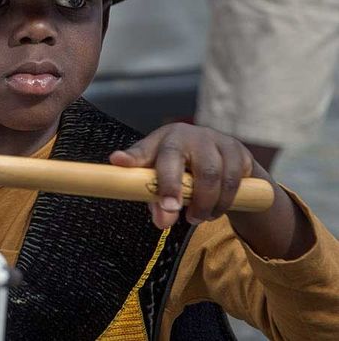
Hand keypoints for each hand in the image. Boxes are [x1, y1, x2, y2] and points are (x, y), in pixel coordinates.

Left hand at [109, 122, 257, 229]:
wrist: (226, 162)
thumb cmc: (185, 171)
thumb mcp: (166, 181)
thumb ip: (157, 201)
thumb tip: (162, 221)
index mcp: (161, 141)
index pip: (143, 148)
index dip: (131, 156)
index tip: (118, 161)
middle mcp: (185, 134)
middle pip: (175, 158)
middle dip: (171, 186)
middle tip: (170, 210)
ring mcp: (213, 139)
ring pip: (210, 173)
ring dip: (203, 202)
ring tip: (196, 218)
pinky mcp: (238, 150)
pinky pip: (232, 180)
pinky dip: (223, 201)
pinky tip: (215, 210)